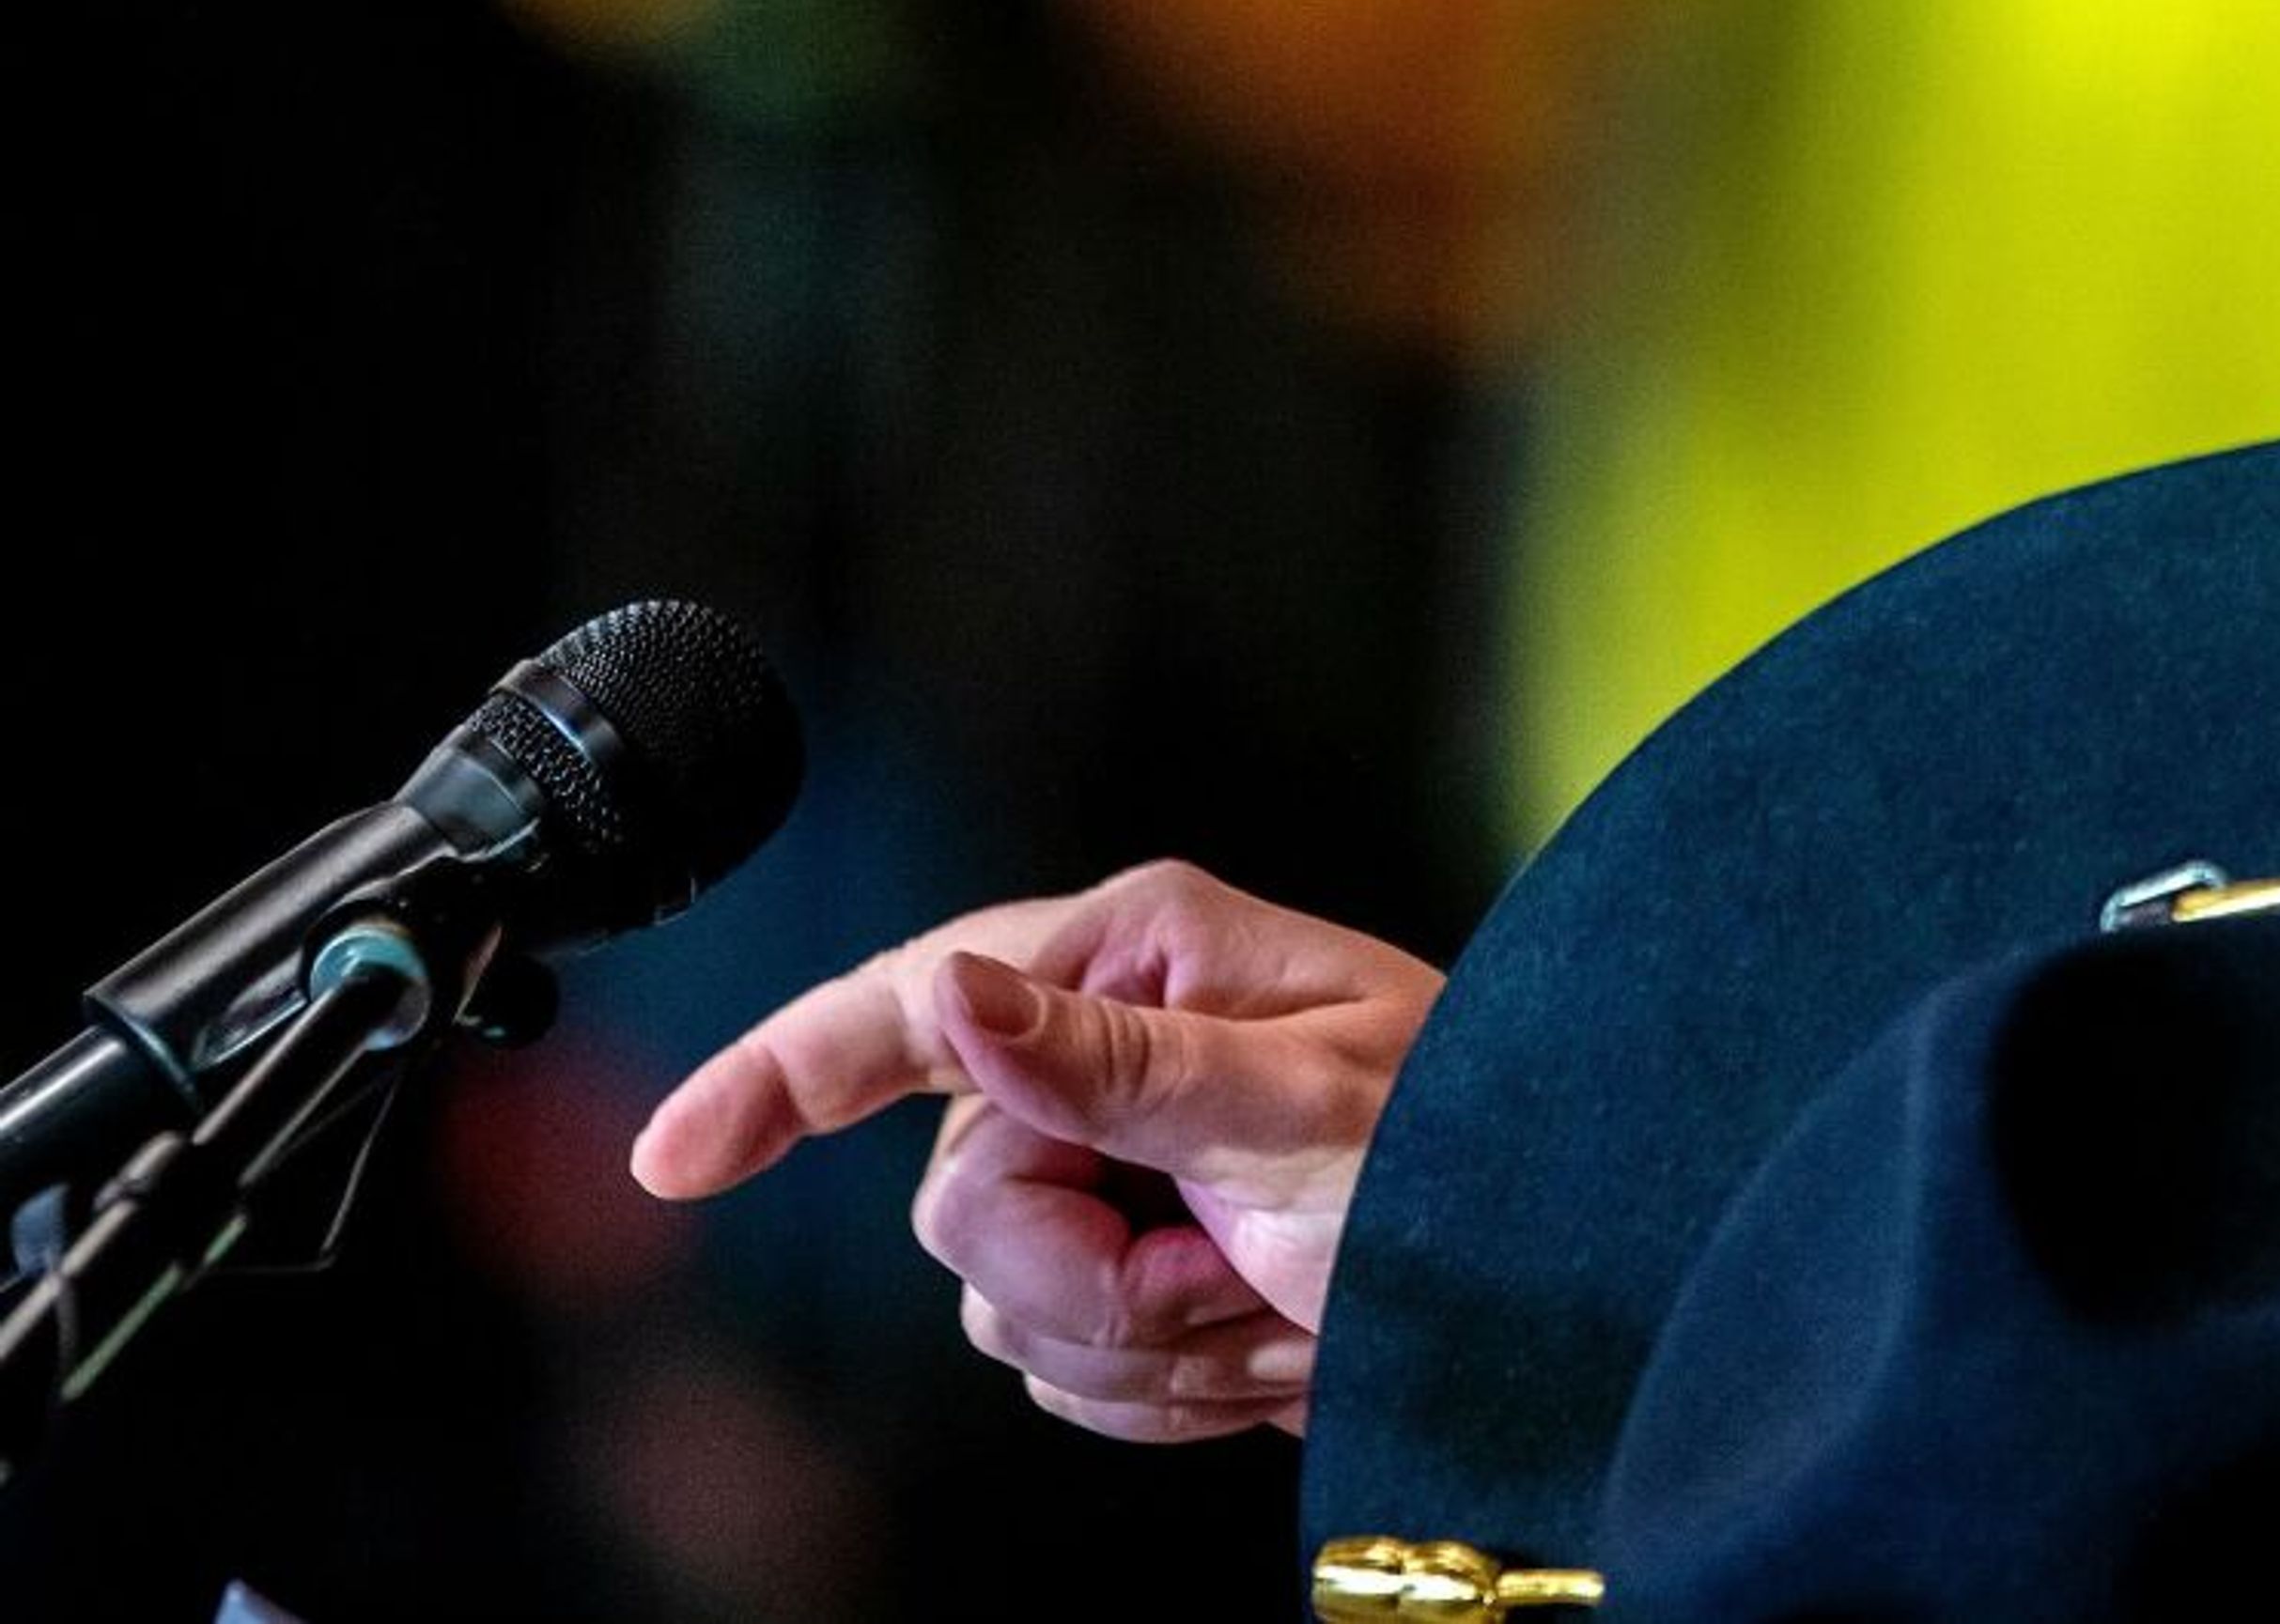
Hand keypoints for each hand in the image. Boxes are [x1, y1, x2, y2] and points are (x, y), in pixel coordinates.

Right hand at [631, 858, 1443, 1442]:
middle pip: (960, 1201)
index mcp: (1138, 954)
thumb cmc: (1463, 1152)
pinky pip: (1060, 1363)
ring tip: (1265, 1303)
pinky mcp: (1130, 1251)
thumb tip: (960, 990)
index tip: (672, 1160)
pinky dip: (1155, 1384)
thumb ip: (1119, 1061)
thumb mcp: (1306, 1105)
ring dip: (1138, 1341)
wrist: (1548, 1273)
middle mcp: (1104, 1037)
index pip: (911, 1004)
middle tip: (1230, 1277)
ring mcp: (1114, 1152)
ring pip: (1002, 1300)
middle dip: (1087, 1277)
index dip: (778, 1079)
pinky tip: (1252, 1341)